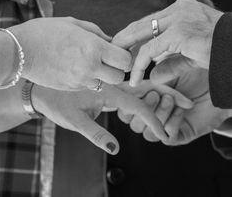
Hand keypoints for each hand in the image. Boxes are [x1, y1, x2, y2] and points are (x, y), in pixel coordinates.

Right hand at [11, 17, 131, 90]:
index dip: (125, 56)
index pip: (125, 60)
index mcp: (93, 47)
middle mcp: (89, 67)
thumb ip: (96, 33)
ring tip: (89, 63)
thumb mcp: (73, 24)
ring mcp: (79, 80)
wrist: (18, 51)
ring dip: (102, 76)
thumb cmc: (44, 31)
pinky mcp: (70, 88)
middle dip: (117, 70)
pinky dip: (87, 79)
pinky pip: (87, 86)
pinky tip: (75, 68)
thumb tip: (111, 41)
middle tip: (108, 61)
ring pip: (103, 84)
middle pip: (119, 78)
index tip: (117, 51)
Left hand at [32, 80, 192, 153]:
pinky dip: (150, 91)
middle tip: (189, 103)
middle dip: (170, 95)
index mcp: (108, 92)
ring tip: (180, 99)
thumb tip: (116, 149)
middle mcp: (114, 85)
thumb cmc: (57, 103)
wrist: (42, 87)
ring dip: (163, 92)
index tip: (164, 134)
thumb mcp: (74, 121)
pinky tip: (158, 96)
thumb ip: (96, 134)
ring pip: (143, 86)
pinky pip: (134, 87)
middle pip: (148, 89)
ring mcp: (113, 84)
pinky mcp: (110, 85)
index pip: (138, 107)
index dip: (153, 121)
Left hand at [113, 0, 222, 86]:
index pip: (149, 21)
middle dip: (123, 42)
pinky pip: (149, 51)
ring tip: (119, 70)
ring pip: (140, 35)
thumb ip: (172, 60)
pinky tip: (134, 79)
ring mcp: (178, 18)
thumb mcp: (192, 55)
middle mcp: (178, 8)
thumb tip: (153, 74)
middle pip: (140, 24)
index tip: (123, 51)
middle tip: (113, 58)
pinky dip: (138, 66)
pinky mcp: (179, 33)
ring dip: (127, 53)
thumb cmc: (223, 53)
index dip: (134, 36)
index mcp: (182, 7)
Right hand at [124, 55, 231, 145]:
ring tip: (170, 98)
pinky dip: (172, 121)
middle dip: (140, 106)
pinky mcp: (180, 134)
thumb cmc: (197, 69)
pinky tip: (184, 108)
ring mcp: (165, 125)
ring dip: (157, 113)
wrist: (225, 80)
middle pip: (128, 120)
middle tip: (155, 92)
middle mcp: (152, 113)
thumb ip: (150, 70)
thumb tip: (131, 79)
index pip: (123, 104)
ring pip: (145, 131)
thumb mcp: (170, 66)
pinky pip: (167, 136)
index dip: (126, 97)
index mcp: (145, 96)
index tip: (134, 84)